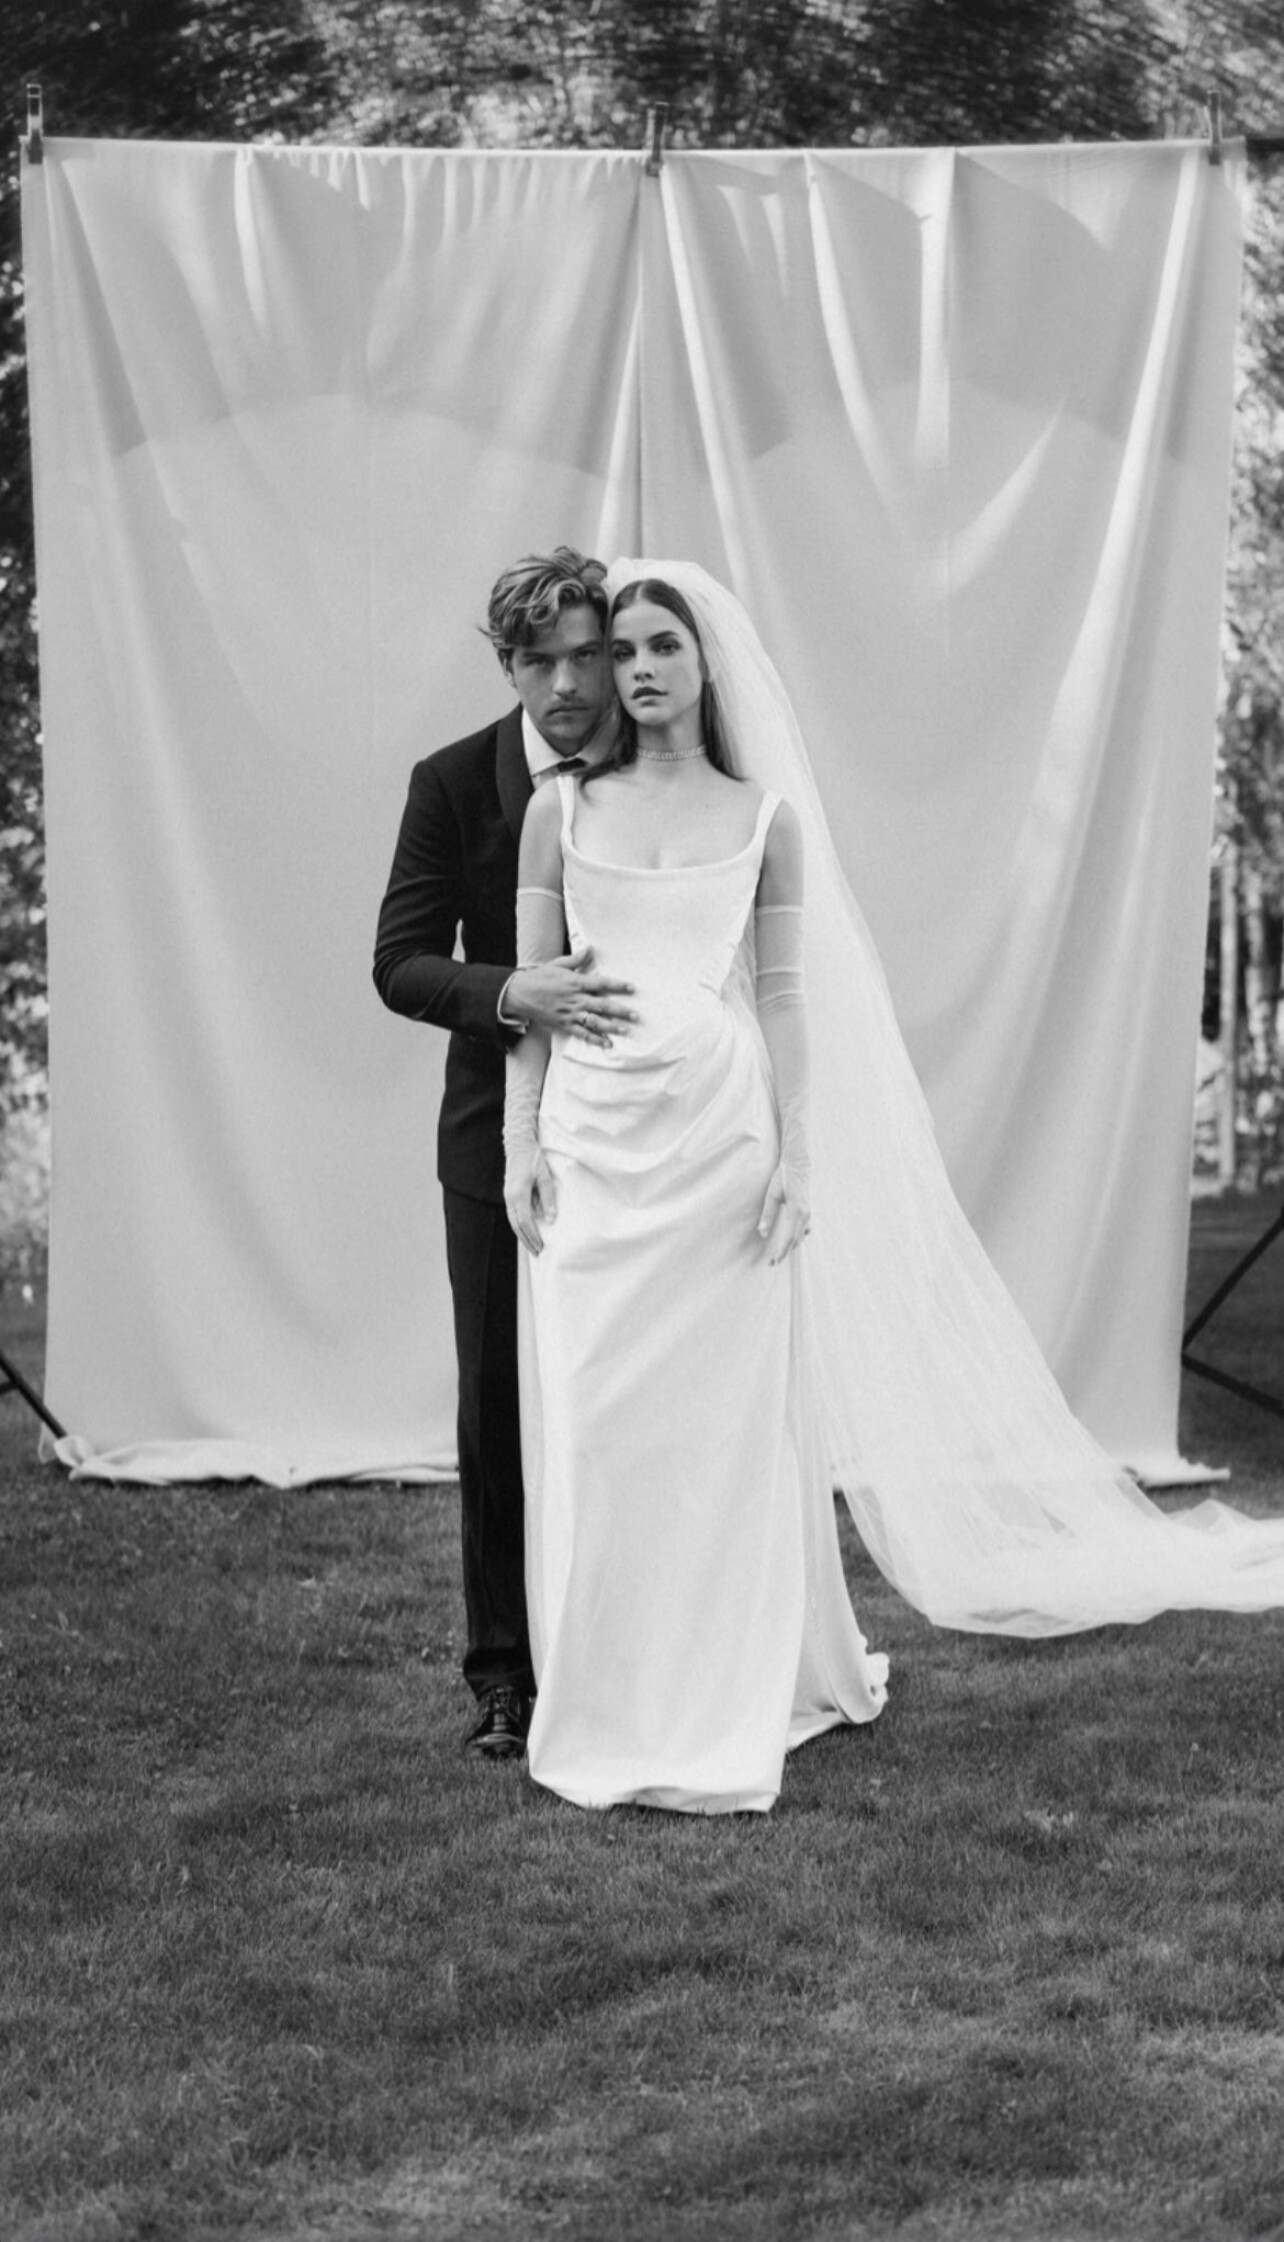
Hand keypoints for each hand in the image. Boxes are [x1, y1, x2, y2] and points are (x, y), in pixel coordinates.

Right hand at [505, 1149, 558, 1254]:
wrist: (518, 1144)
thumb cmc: (533, 1158)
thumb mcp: (545, 1176)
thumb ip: (548, 1198)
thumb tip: (551, 1219)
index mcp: (519, 1194)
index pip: (525, 1222)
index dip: (533, 1236)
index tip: (542, 1247)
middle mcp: (510, 1197)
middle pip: (517, 1225)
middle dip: (527, 1241)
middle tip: (538, 1253)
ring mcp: (507, 1196)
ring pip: (513, 1222)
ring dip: (522, 1236)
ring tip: (533, 1247)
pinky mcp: (508, 1194)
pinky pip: (513, 1215)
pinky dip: (520, 1226)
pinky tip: (527, 1232)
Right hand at [507, 947, 635, 1046]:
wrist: (519, 993)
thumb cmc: (539, 977)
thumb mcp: (558, 964)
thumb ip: (576, 959)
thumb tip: (590, 948)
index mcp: (575, 982)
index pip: (601, 983)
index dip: (618, 985)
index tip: (632, 988)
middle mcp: (575, 999)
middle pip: (602, 1005)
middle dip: (620, 1010)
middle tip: (636, 1015)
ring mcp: (570, 1013)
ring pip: (594, 1021)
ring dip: (611, 1026)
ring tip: (625, 1030)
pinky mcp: (564, 1024)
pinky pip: (582, 1033)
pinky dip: (595, 1039)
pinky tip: (607, 1043)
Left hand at [757, 1162, 810, 1265]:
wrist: (799, 1166)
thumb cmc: (782, 1178)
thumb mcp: (771, 1195)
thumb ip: (767, 1214)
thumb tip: (761, 1233)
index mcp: (796, 1211)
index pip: (789, 1238)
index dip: (782, 1252)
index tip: (774, 1261)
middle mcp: (805, 1215)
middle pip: (795, 1241)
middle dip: (784, 1252)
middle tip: (772, 1263)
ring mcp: (808, 1214)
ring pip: (800, 1236)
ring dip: (790, 1246)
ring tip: (777, 1255)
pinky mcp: (807, 1211)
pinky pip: (803, 1230)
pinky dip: (796, 1238)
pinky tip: (788, 1241)